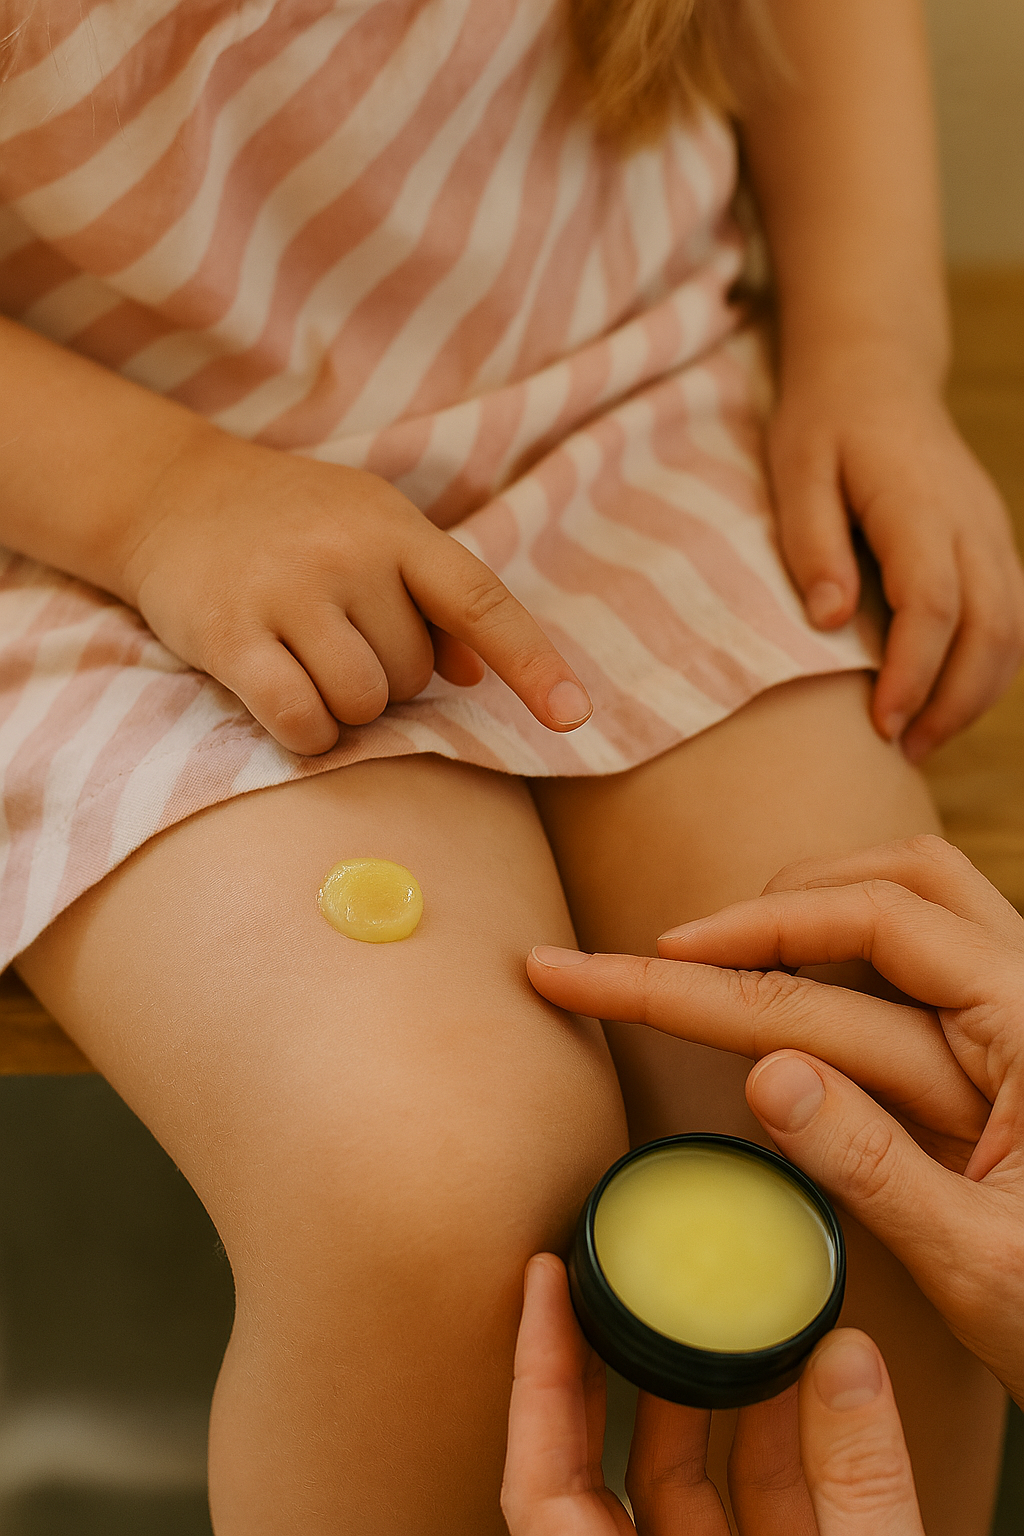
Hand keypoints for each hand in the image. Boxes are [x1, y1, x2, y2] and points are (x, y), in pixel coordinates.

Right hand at [121, 426, 591, 754]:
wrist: (171, 492)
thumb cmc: (290, 521)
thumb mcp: (370, 529)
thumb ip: (428, 598)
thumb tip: (474, 677)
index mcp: (396, 529)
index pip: (480, 603)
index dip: (532, 664)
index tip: (573, 718)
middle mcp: (347, 555)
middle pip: (411, 676)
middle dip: (388, 680)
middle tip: (341, 642)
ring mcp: (288, 593)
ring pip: (362, 704)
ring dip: (346, 709)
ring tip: (310, 666)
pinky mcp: (231, 634)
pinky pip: (301, 720)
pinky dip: (309, 734)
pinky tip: (290, 707)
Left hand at [502, 1252, 922, 1534]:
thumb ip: (855, 1484)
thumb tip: (845, 1354)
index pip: (541, 1485)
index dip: (538, 1377)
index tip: (544, 1278)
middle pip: (595, 1469)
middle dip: (604, 1364)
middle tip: (609, 1267)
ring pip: (676, 1486)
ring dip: (700, 1394)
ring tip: (713, 1307)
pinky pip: (741, 1508)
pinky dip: (763, 1444)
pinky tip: (794, 1379)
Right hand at [527, 835, 1023, 1405]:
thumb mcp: (981, 1265)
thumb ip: (872, 1163)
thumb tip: (762, 1072)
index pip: (875, 930)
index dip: (751, 934)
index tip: (651, 955)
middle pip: (885, 896)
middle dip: (754, 922)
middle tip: (652, 954)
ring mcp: (1013, 1026)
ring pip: (908, 909)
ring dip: (805, 916)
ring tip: (712, 951)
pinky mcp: (995, 1061)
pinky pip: (911, 975)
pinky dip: (836, 962)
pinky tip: (779, 987)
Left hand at [767, 341, 1023, 760]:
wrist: (877, 372)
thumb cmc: (825, 424)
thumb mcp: (797, 471)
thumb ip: (812, 543)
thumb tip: (828, 619)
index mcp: (921, 505)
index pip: (934, 605)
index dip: (912, 672)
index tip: (879, 722)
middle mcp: (973, 522)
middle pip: (990, 629)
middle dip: (951, 702)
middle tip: (900, 749)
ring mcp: (993, 533)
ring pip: (1012, 630)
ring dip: (974, 695)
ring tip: (919, 741)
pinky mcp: (994, 545)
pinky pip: (1010, 618)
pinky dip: (986, 670)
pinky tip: (942, 702)